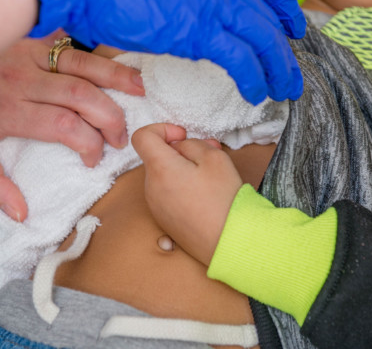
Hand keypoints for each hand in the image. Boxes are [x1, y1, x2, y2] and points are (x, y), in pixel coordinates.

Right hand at [0, 0, 306, 103]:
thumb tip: (189, 10)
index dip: (283, 8)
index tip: (293, 25)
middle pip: (269, 18)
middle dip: (287, 49)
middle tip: (294, 72)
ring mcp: (211, 3)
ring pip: (263, 40)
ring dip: (278, 68)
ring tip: (285, 90)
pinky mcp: (197, 29)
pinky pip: (241, 58)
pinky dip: (254, 76)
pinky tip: (257, 92)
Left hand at [0, 37, 143, 220]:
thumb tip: (20, 215)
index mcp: (8, 110)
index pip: (64, 126)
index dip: (89, 144)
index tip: (92, 159)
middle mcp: (24, 79)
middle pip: (82, 95)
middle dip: (111, 118)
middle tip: (119, 137)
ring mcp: (30, 53)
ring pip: (83, 63)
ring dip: (116, 77)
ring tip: (139, 90)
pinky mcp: (32, 35)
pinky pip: (71, 38)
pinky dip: (96, 48)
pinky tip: (117, 57)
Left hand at [131, 123, 242, 264]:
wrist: (230, 242)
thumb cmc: (224, 199)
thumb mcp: (215, 157)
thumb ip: (192, 145)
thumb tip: (180, 147)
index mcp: (160, 169)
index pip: (142, 137)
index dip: (161, 129)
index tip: (182, 136)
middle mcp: (151, 188)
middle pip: (156, 157)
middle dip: (179, 151)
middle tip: (208, 152)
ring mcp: (156, 207)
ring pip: (163, 176)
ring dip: (182, 169)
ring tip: (209, 176)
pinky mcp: (164, 221)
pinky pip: (167, 194)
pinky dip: (181, 187)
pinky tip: (204, 195)